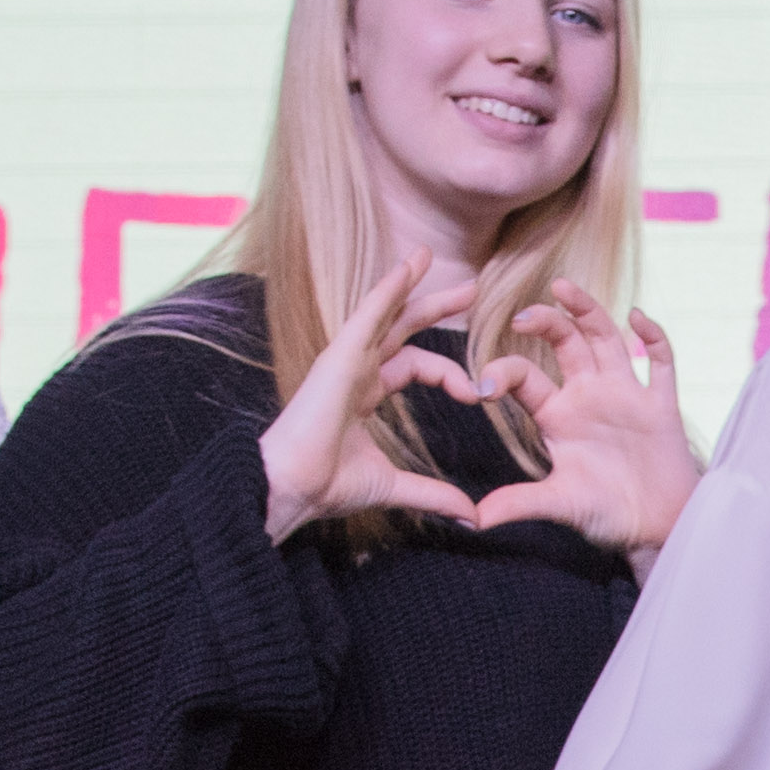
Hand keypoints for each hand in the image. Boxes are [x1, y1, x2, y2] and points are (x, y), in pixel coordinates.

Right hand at [258, 257, 486, 544]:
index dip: (449, 373)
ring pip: (382, 312)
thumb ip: (433, 494)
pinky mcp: (337, 359)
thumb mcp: (394, 487)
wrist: (292, 489)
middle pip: (400, 328)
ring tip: (428, 255)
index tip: (476, 393)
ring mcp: (343, 361)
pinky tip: (406, 269)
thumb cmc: (327, 486)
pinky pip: (366, 316)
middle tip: (470, 290)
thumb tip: (471, 514)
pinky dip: (387, 291)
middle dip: (434, 307)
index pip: (414, 366)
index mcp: (363, 394)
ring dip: (408, 283)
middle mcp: (353, 371)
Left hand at [452, 282, 698, 555]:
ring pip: (606, 339)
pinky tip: (638, 318)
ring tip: (563, 288)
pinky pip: (661, 362)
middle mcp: (589, 396)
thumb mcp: (561, 505)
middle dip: (545, 322)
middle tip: (522, 315)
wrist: (658, 530)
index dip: (501, 373)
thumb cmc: (608, 516)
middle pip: (565, 343)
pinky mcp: (660, 406)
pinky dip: (653, 338)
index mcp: (558, 416)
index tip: (482, 387)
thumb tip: (474, 519)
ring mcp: (626, 396)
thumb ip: (522, 502)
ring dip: (587, 311)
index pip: (524, 378)